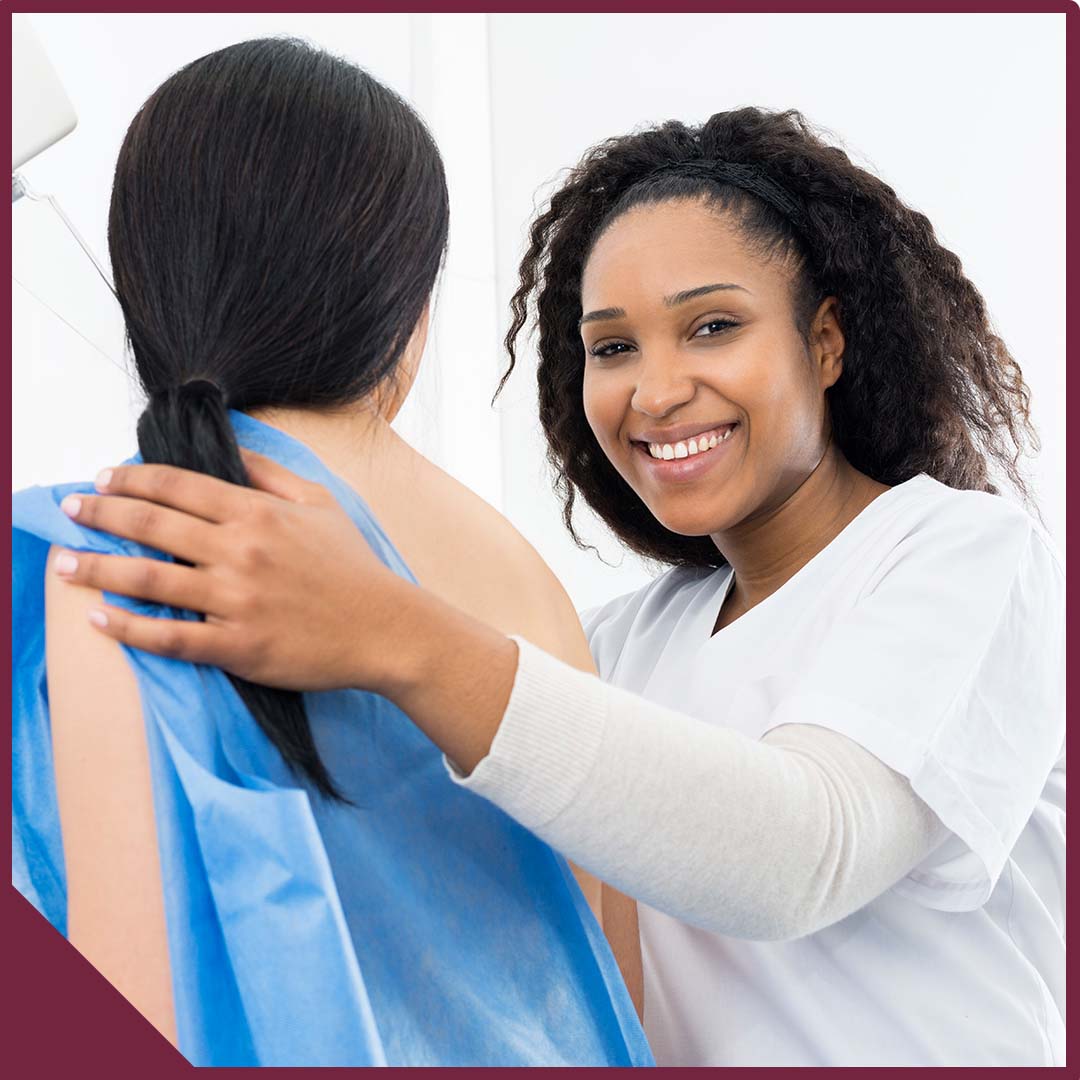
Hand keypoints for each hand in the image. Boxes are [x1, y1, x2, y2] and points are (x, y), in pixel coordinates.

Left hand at [52, 450, 413, 693]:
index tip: (102, 479)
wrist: (387, 628)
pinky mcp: (239, 646)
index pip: (177, 486)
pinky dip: (129, 629)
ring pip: (149, 580)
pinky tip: (100, 619)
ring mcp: (237, 600)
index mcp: (257, 512)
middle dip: (99, 514)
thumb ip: (271, 474)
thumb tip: (229, 450)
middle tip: (68, 510)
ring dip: (96, 569)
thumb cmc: (354, 566)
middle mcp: (240, 551)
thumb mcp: (322, 504)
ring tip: (61, 564)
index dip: (130, 479)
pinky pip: (171, 638)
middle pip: (151, 525)